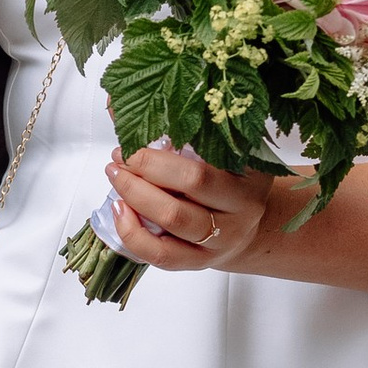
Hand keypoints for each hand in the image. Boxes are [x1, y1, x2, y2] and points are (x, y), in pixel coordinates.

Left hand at [104, 139, 276, 271]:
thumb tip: (123, 105)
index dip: (167, 145)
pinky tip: (119, 211)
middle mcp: (241, 207)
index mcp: (250, 173)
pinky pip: (163, 255)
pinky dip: (134, 234)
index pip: (209, 151)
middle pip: (192, 182)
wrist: (252, 228)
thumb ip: (191, 132)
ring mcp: (221, 239)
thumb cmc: (231, 183)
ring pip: (174, 219)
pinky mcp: (200, 262)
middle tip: (120, 155)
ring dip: (136, 194)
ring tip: (116, 176)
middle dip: (147, 165)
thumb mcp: (226, 154)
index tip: (135, 135)